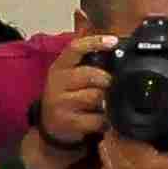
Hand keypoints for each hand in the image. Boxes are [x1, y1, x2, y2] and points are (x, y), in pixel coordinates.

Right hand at [29, 40, 113, 157]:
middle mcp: (57, 83)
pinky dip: (106, 120)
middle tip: (112, 85)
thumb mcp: (71, 76)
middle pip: (90, 74)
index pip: (75, 48)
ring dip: (107, 101)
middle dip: (107, 79)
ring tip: (107, 104)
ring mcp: (61, 103)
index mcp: (60, 67)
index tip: (113, 41)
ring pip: (95, 96)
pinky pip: (97, 118)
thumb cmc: (67, 96)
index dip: (94, 42)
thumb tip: (116, 47)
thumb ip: (89, 63)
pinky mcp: (68, 122)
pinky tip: (104, 119)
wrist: (51, 127)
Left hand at [97, 111, 167, 168]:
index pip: (118, 132)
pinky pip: (104, 167)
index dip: (121, 120)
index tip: (131, 113)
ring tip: (128, 140)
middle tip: (130, 125)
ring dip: (113, 145)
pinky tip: (128, 159)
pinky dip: (112, 160)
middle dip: (116, 131)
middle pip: (107, 141)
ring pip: (103, 153)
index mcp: (142, 162)